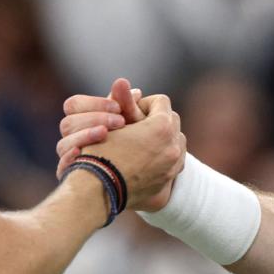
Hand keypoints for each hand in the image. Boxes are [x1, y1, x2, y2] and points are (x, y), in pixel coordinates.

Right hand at [56, 78, 142, 177]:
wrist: (133, 181)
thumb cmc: (136, 147)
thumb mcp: (134, 124)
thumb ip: (127, 104)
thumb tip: (122, 82)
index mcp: (81, 122)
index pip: (73, 104)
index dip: (95, 103)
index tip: (118, 107)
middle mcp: (72, 140)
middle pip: (67, 123)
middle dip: (95, 119)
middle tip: (121, 122)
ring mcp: (70, 159)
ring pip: (62, 145)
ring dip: (85, 136)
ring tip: (106, 134)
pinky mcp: (73, 179)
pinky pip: (62, 169)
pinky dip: (71, 160)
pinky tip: (83, 154)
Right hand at [83, 93, 184, 211]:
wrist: (97, 191)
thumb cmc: (99, 152)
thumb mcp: (110, 123)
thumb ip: (122, 102)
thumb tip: (122, 81)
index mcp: (162, 127)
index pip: (161, 102)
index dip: (144, 104)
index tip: (131, 112)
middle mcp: (174, 146)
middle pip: (172, 122)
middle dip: (156, 122)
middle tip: (137, 128)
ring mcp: (173, 167)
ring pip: (176, 143)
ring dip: (163, 141)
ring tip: (142, 145)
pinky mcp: (168, 184)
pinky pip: (173, 163)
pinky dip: (163, 160)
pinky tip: (145, 162)